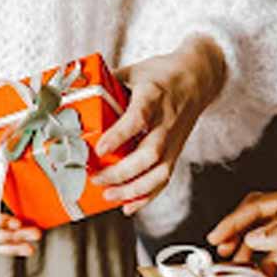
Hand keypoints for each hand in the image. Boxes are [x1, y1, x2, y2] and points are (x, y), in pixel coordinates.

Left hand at [92, 35, 225, 216]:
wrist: (199, 77)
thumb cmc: (163, 73)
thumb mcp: (134, 71)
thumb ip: (107, 84)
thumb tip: (77, 96)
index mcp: (153, 96)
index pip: (137, 119)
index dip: (118, 136)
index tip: (99, 150)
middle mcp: (166, 121)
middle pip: (150, 154)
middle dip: (122, 172)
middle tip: (97, 179)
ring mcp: (174, 139)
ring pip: (160, 172)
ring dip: (133, 189)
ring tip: (108, 195)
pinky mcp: (177, 151)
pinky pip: (164, 178)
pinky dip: (147, 196)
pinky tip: (128, 206)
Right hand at [207, 185, 276, 276]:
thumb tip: (255, 238)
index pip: (257, 206)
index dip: (233, 220)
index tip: (217, 236)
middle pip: (254, 219)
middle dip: (234, 233)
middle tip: (220, 252)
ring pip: (262, 238)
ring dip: (247, 252)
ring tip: (234, 269)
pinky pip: (275, 255)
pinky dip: (263, 266)